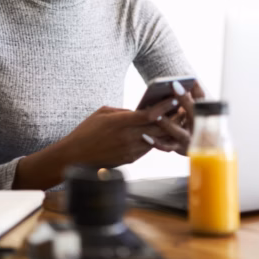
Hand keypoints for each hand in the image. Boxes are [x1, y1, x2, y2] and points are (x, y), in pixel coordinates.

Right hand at [59, 98, 180, 167]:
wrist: (74, 157)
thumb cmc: (86, 132)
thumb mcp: (102, 113)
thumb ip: (122, 111)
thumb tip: (138, 111)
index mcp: (120, 123)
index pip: (148, 115)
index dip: (164, 107)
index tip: (174, 99)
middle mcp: (127, 138)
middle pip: (157, 128)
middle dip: (172, 119)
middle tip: (183, 110)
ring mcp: (130, 151)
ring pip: (156, 140)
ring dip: (167, 131)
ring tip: (178, 121)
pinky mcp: (130, 160)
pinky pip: (148, 148)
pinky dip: (156, 141)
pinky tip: (163, 134)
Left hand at [153, 80, 205, 155]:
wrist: (205, 149)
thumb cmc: (197, 122)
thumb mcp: (197, 109)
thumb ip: (193, 94)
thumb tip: (189, 78)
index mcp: (205, 115)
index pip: (202, 100)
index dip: (194, 89)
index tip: (181, 81)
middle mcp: (200, 127)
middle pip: (193, 113)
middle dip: (184, 100)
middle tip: (172, 87)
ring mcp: (190, 140)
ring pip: (178, 132)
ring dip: (166, 123)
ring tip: (154, 114)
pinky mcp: (179, 149)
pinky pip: (167, 147)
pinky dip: (156, 142)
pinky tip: (144, 135)